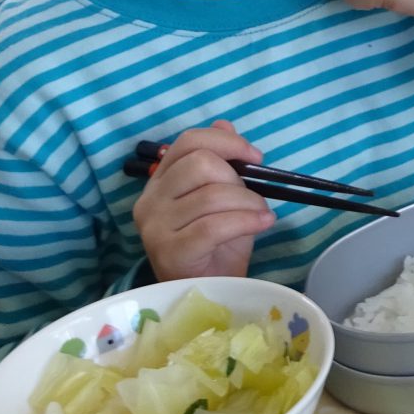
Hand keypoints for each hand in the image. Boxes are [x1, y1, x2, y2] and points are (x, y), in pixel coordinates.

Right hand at [133, 121, 273, 280]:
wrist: (211, 290)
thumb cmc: (217, 246)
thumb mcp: (223, 199)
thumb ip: (221, 163)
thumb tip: (224, 123)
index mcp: (160, 182)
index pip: (188, 142)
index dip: (226, 142)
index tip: (254, 156)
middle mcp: (150, 201)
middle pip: (201, 164)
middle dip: (238, 178)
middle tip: (252, 198)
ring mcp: (155, 227)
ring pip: (212, 194)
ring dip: (248, 202)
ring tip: (260, 215)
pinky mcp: (170, 251)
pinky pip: (214, 225)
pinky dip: (246, 220)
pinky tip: (263, 224)